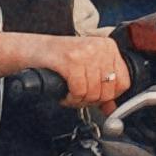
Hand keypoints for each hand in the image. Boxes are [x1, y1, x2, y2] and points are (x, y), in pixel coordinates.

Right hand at [0, 26, 130, 107]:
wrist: (32, 50)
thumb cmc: (59, 59)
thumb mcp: (86, 68)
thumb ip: (102, 87)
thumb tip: (113, 109)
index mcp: (108, 46)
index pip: (123, 82)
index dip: (109, 96)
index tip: (96, 97)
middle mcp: (99, 47)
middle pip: (108, 90)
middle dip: (91, 100)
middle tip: (78, 97)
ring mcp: (85, 52)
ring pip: (93, 93)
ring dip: (79, 101)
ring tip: (70, 94)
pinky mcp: (70, 60)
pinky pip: (79, 91)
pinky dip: (70, 99)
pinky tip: (64, 94)